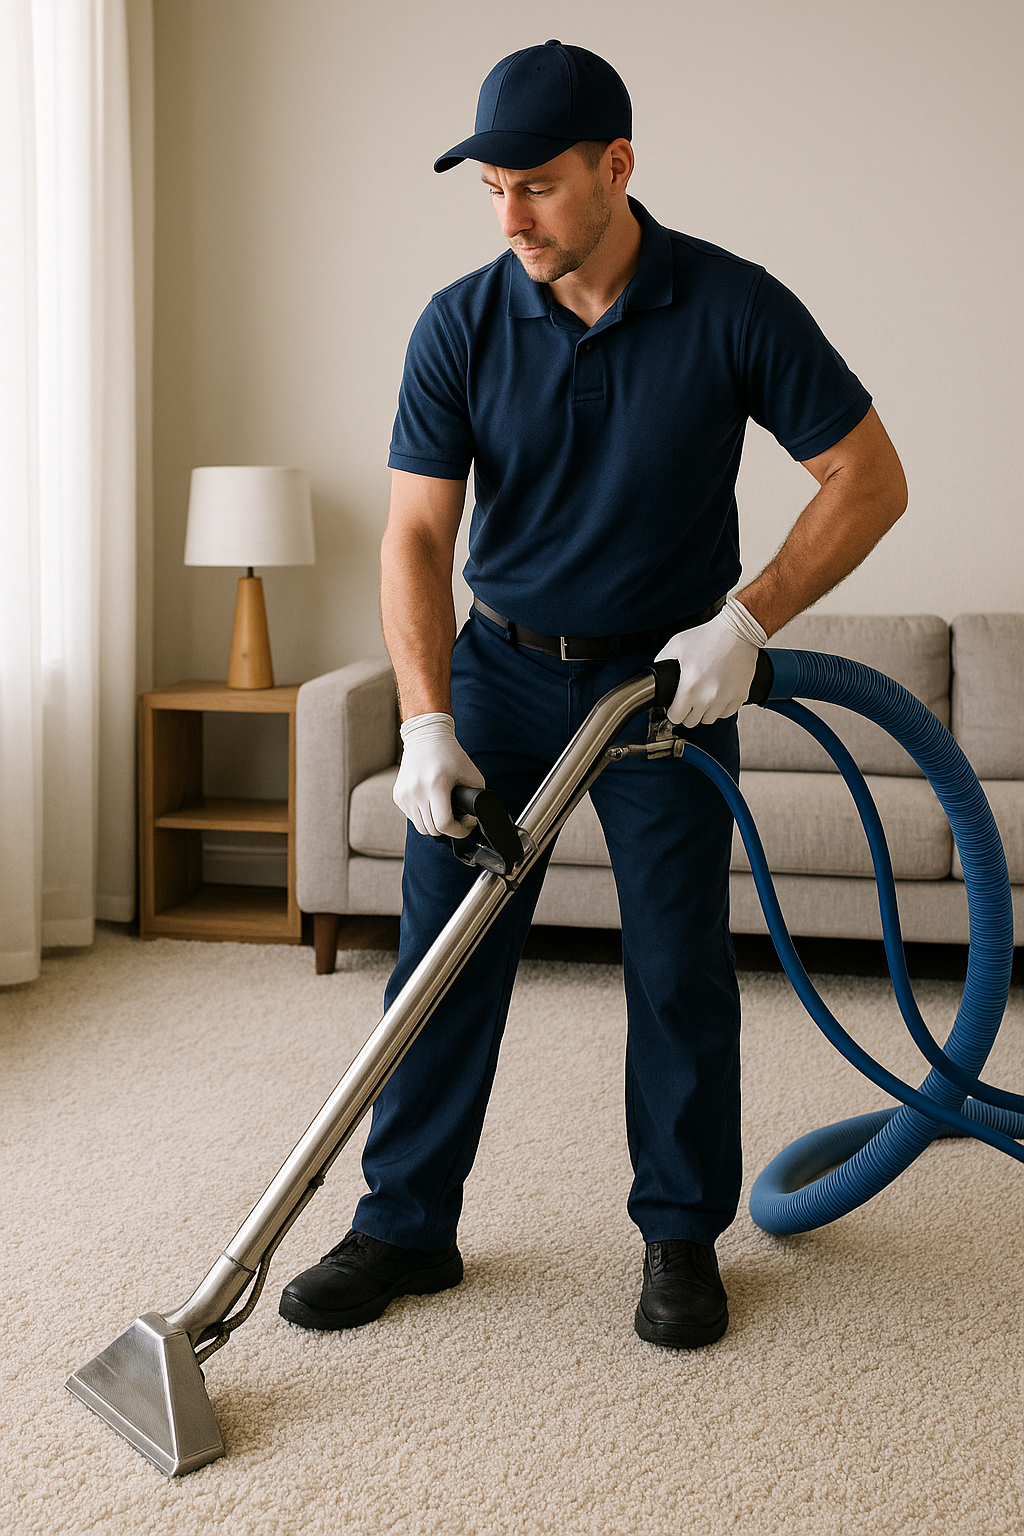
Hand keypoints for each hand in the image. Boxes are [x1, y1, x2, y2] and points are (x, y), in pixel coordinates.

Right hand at [393, 713, 485, 837]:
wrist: (426, 737)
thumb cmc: (451, 755)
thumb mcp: (472, 774)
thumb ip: (477, 798)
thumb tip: (474, 820)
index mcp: (435, 784)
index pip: (444, 824)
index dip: (459, 830)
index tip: (466, 823)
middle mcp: (416, 790)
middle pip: (432, 829)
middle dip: (449, 827)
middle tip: (458, 817)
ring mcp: (404, 794)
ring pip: (421, 827)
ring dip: (434, 824)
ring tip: (444, 811)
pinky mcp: (397, 796)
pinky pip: (412, 818)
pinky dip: (423, 815)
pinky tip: (431, 802)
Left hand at [655, 597, 766, 726]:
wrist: (737, 632)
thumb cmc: (708, 637)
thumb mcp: (676, 645)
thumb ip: (662, 660)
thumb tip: (657, 673)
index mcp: (690, 687)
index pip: (676, 717)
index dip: (672, 712)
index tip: (674, 706)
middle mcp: (708, 697)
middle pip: (692, 721)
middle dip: (687, 713)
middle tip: (688, 701)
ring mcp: (725, 698)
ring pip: (709, 719)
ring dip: (704, 711)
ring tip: (703, 697)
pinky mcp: (739, 696)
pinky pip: (727, 713)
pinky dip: (721, 708)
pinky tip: (718, 696)